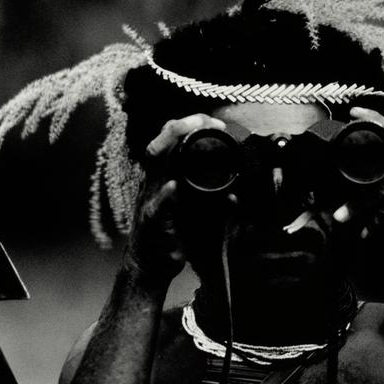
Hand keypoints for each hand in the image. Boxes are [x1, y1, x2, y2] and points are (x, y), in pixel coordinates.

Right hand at [126, 113, 227, 282]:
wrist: (151, 263)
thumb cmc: (172, 232)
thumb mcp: (191, 209)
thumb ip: (206, 194)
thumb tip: (233, 187)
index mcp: (164, 176)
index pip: (171, 142)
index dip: (189, 126)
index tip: (213, 121)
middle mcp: (154, 182)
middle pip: (160, 144)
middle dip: (179, 127)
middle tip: (202, 120)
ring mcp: (150, 200)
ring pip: (153, 166)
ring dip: (168, 147)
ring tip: (185, 134)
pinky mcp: (151, 223)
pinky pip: (157, 206)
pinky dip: (165, 196)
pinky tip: (173, 187)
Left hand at [335, 107, 383, 282]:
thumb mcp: (374, 218)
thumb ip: (361, 202)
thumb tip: (330, 194)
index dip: (377, 123)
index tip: (355, 112)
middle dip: (374, 129)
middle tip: (352, 121)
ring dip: (359, 203)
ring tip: (342, 218)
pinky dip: (375, 218)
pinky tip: (366, 232)